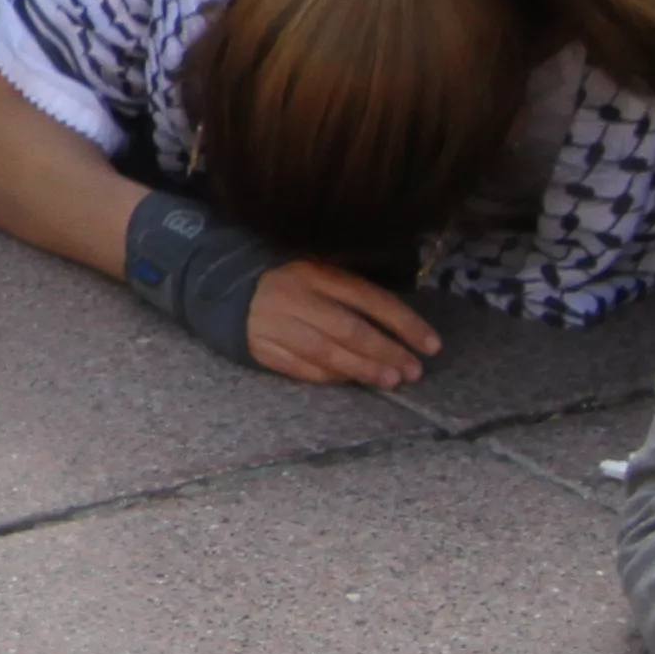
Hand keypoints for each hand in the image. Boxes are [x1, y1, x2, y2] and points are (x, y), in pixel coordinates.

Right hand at [243, 258, 441, 387]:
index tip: (431, 345)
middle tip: (413, 371)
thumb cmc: (286, 282)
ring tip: (391, 381)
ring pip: (327, 353)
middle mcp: (296, 297)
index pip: (369, 299)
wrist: (222, 287)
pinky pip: (302, 368)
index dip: (404, 323)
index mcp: (316, 272)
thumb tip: (399, 328)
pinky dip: (330, 377)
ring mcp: (276, 324)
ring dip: (363, 369)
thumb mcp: (318, 273)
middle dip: (386, 352)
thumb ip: (351, 294)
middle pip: (350, 329)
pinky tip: (352, 381)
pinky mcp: (261, 348)